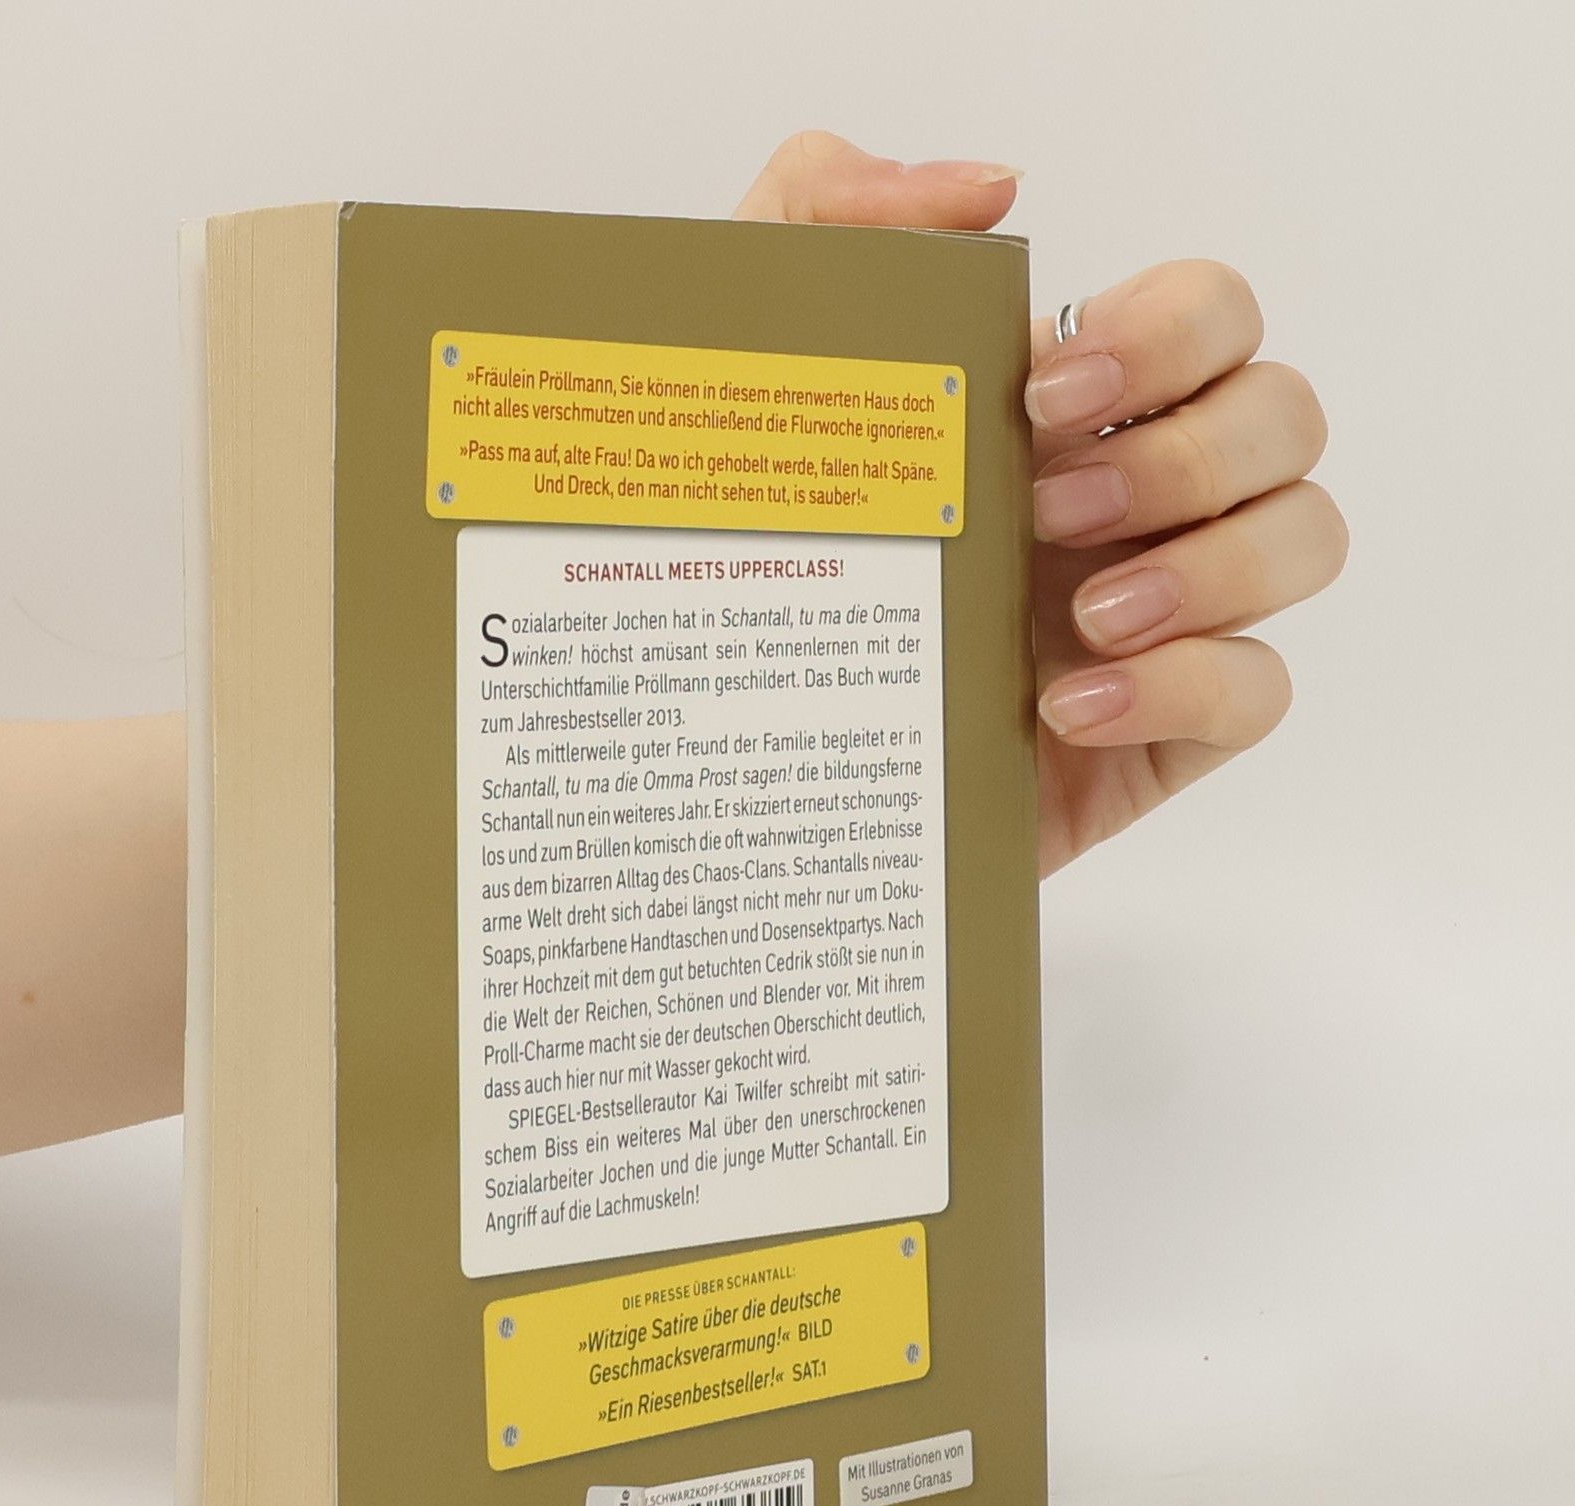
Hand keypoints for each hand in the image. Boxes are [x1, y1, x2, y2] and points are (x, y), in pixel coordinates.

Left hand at [736, 132, 1346, 875]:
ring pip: (1305, 538)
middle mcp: (1141, 497)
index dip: (1167, 333)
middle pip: (1284, 414)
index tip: (1043, 393)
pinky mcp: (1168, 729)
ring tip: (1079, 618)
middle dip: (1185, 453)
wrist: (754, 763)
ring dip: (1211, 565)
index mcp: (1073, 410)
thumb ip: (824, 216)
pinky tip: (1066, 708)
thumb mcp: (754, 377)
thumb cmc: (769, 566)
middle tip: (1044, 512)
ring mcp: (1168, 613)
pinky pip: (1258, 691)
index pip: (1211, 314)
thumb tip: (985, 187)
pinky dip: (1181, 687)